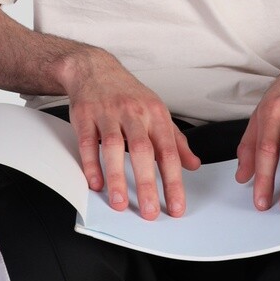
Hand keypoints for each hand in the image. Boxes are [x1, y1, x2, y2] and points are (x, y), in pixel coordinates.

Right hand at [65, 52, 200, 220]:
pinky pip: (88, 142)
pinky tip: (95, 183)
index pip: (168, 152)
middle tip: (149, 212)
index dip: (174, 182)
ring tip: (119, 203)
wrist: (96, 69)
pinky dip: (90, 164)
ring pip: (113, 146)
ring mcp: (108, 113)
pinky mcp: (85, 115)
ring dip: (116, 177)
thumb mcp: (158, 112)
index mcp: (156, 115)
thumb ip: (176, 140)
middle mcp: (134, 113)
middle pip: (142, 151)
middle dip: (147, 184)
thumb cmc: (129, 94)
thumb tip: (193, 164)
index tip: (176, 206)